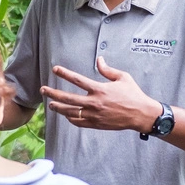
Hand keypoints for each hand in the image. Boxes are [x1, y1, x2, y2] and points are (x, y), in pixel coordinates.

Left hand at [42, 57, 160, 132]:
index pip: (77, 80)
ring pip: (70, 112)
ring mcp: (94, 115)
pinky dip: (70, 118)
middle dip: (53, 93)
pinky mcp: (96, 124)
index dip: (64, 73)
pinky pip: (79, 122)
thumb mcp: (123, 78)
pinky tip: (66, 115)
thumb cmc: (133, 94)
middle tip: (43, 90)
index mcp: (99, 89)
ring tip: (50, 104)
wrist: (141, 114)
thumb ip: (108, 70)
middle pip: (68, 98)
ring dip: (58, 108)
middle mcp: (94, 103)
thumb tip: (99, 60)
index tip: (55, 69)